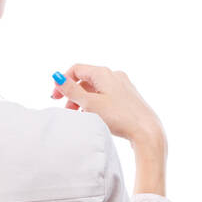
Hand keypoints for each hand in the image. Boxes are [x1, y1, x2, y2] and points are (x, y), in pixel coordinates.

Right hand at [51, 64, 166, 195]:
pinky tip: (95, 117)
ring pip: (95, 89)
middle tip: (67, 111)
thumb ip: (72, 91)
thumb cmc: (119, 117)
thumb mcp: (90, 104)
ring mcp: (122, 86)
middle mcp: (114, 75)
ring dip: (83, 100)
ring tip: (80, 116)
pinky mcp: (127, 97)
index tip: (55, 97)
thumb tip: (57, 78)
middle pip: (85, 80)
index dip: (63, 81)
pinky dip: (95, 104)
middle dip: (73, 94)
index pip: (76, 69)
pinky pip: (105, 96)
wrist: (146, 131)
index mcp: (104, 73)